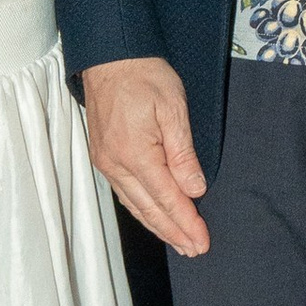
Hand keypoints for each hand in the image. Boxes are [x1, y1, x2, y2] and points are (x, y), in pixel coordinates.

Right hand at [83, 54, 210, 256]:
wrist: (110, 55)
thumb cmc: (144, 75)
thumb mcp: (173, 108)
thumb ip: (183, 153)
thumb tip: (194, 189)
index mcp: (136, 154)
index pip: (167, 199)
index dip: (186, 223)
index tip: (202, 241)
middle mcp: (116, 164)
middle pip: (149, 209)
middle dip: (173, 232)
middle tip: (194, 250)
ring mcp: (106, 162)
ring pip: (135, 204)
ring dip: (157, 225)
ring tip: (178, 242)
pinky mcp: (103, 156)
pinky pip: (124, 192)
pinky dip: (142, 209)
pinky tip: (153, 216)